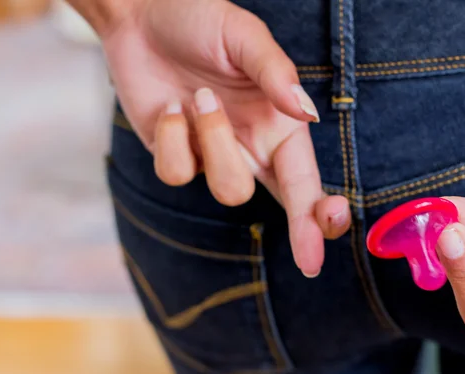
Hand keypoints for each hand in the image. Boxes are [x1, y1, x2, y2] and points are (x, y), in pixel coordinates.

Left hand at [69, 0, 350, 276]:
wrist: (140, 15)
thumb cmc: (198, 19)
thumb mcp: (243, 35)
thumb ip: (276, 73)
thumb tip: (307, 114)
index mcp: (278, 123)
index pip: (306, 176)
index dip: (319, 217)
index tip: (324, 248)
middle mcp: (252, 146)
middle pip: (283, 203)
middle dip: (299, 230)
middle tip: (309, 258)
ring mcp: (213, 155)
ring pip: (228, 190)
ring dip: (215, 143)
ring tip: (199, 97)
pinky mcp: (175, 156)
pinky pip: (177, 173)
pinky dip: (171, 137)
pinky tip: (170, 107)